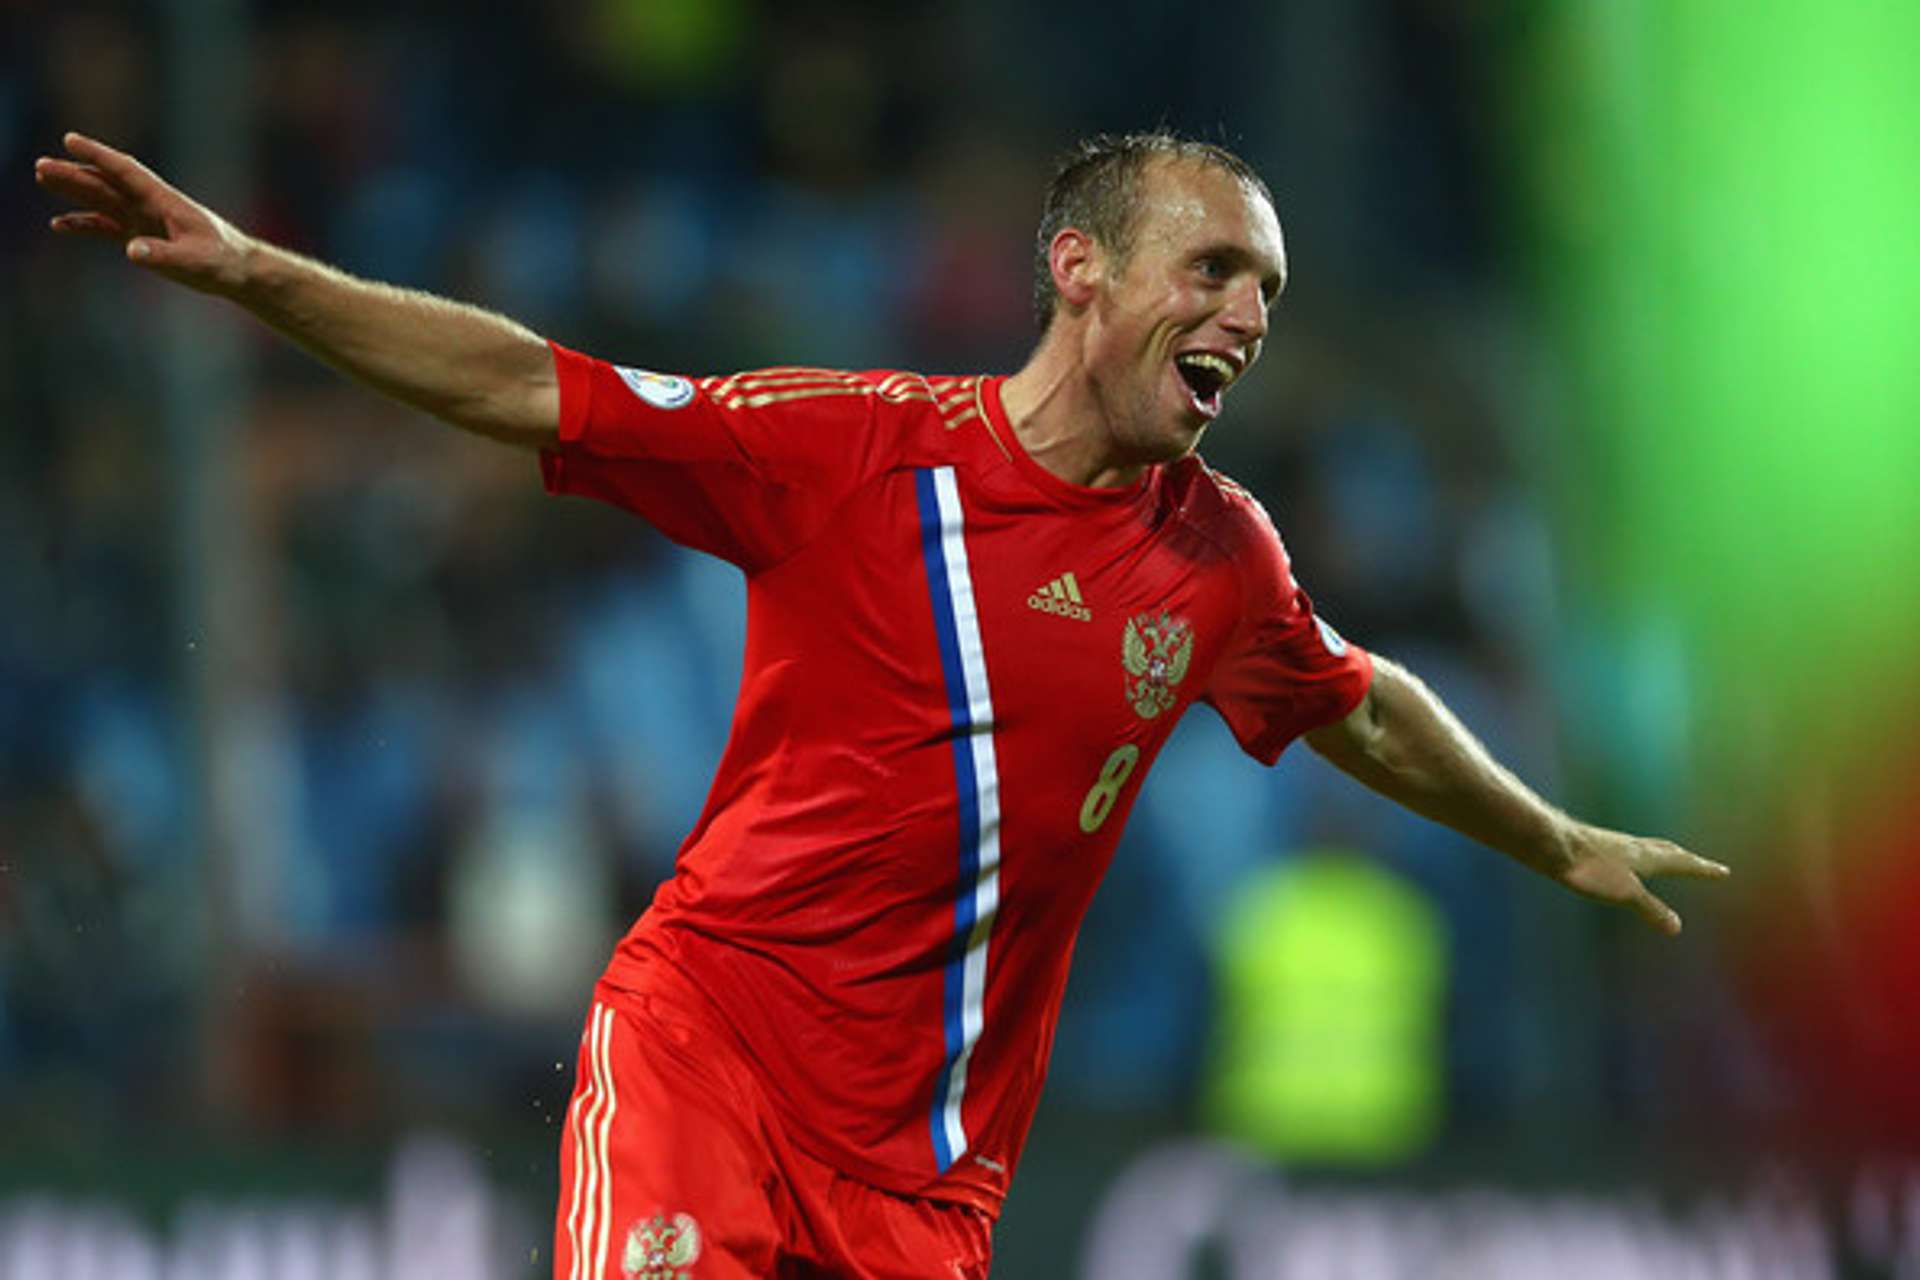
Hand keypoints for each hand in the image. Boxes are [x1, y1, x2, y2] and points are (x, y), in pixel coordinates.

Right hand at [35, 132, 254, 295]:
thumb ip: (164, 256)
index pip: (127, 172)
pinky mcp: (144, 237)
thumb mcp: (196, 262)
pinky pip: (107, 226)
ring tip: (42, 177)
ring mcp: (146, 220)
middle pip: (107, 183)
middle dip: (75, 173)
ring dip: (74, 190)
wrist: (240, 271)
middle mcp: (151, 206)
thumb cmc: (223, 263)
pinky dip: (85, 223)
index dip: (100, 156)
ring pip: (103, 200)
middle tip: (41, 166)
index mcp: (165, 201)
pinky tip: (60, 224)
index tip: (71, 140)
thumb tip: (131, 250)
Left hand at [1557, 824, 1730, 935]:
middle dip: (1686, 859)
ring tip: (1666, 857)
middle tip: (1700, 863)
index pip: (1682, 863)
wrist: (1552, 843)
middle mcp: (1634, 846)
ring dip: (1662, 853)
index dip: (1703, 869)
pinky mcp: (1595, 845)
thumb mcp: (1624, 893)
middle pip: (1666, 850)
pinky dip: (1637, 854)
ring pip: (1646, 847)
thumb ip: (1650, 909)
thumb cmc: (1589, 868)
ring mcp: (1614, 844)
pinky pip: (1626, 849)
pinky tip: (1622, 859)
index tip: (1723, 871)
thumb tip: (1677, 928)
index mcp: (1646, 857)